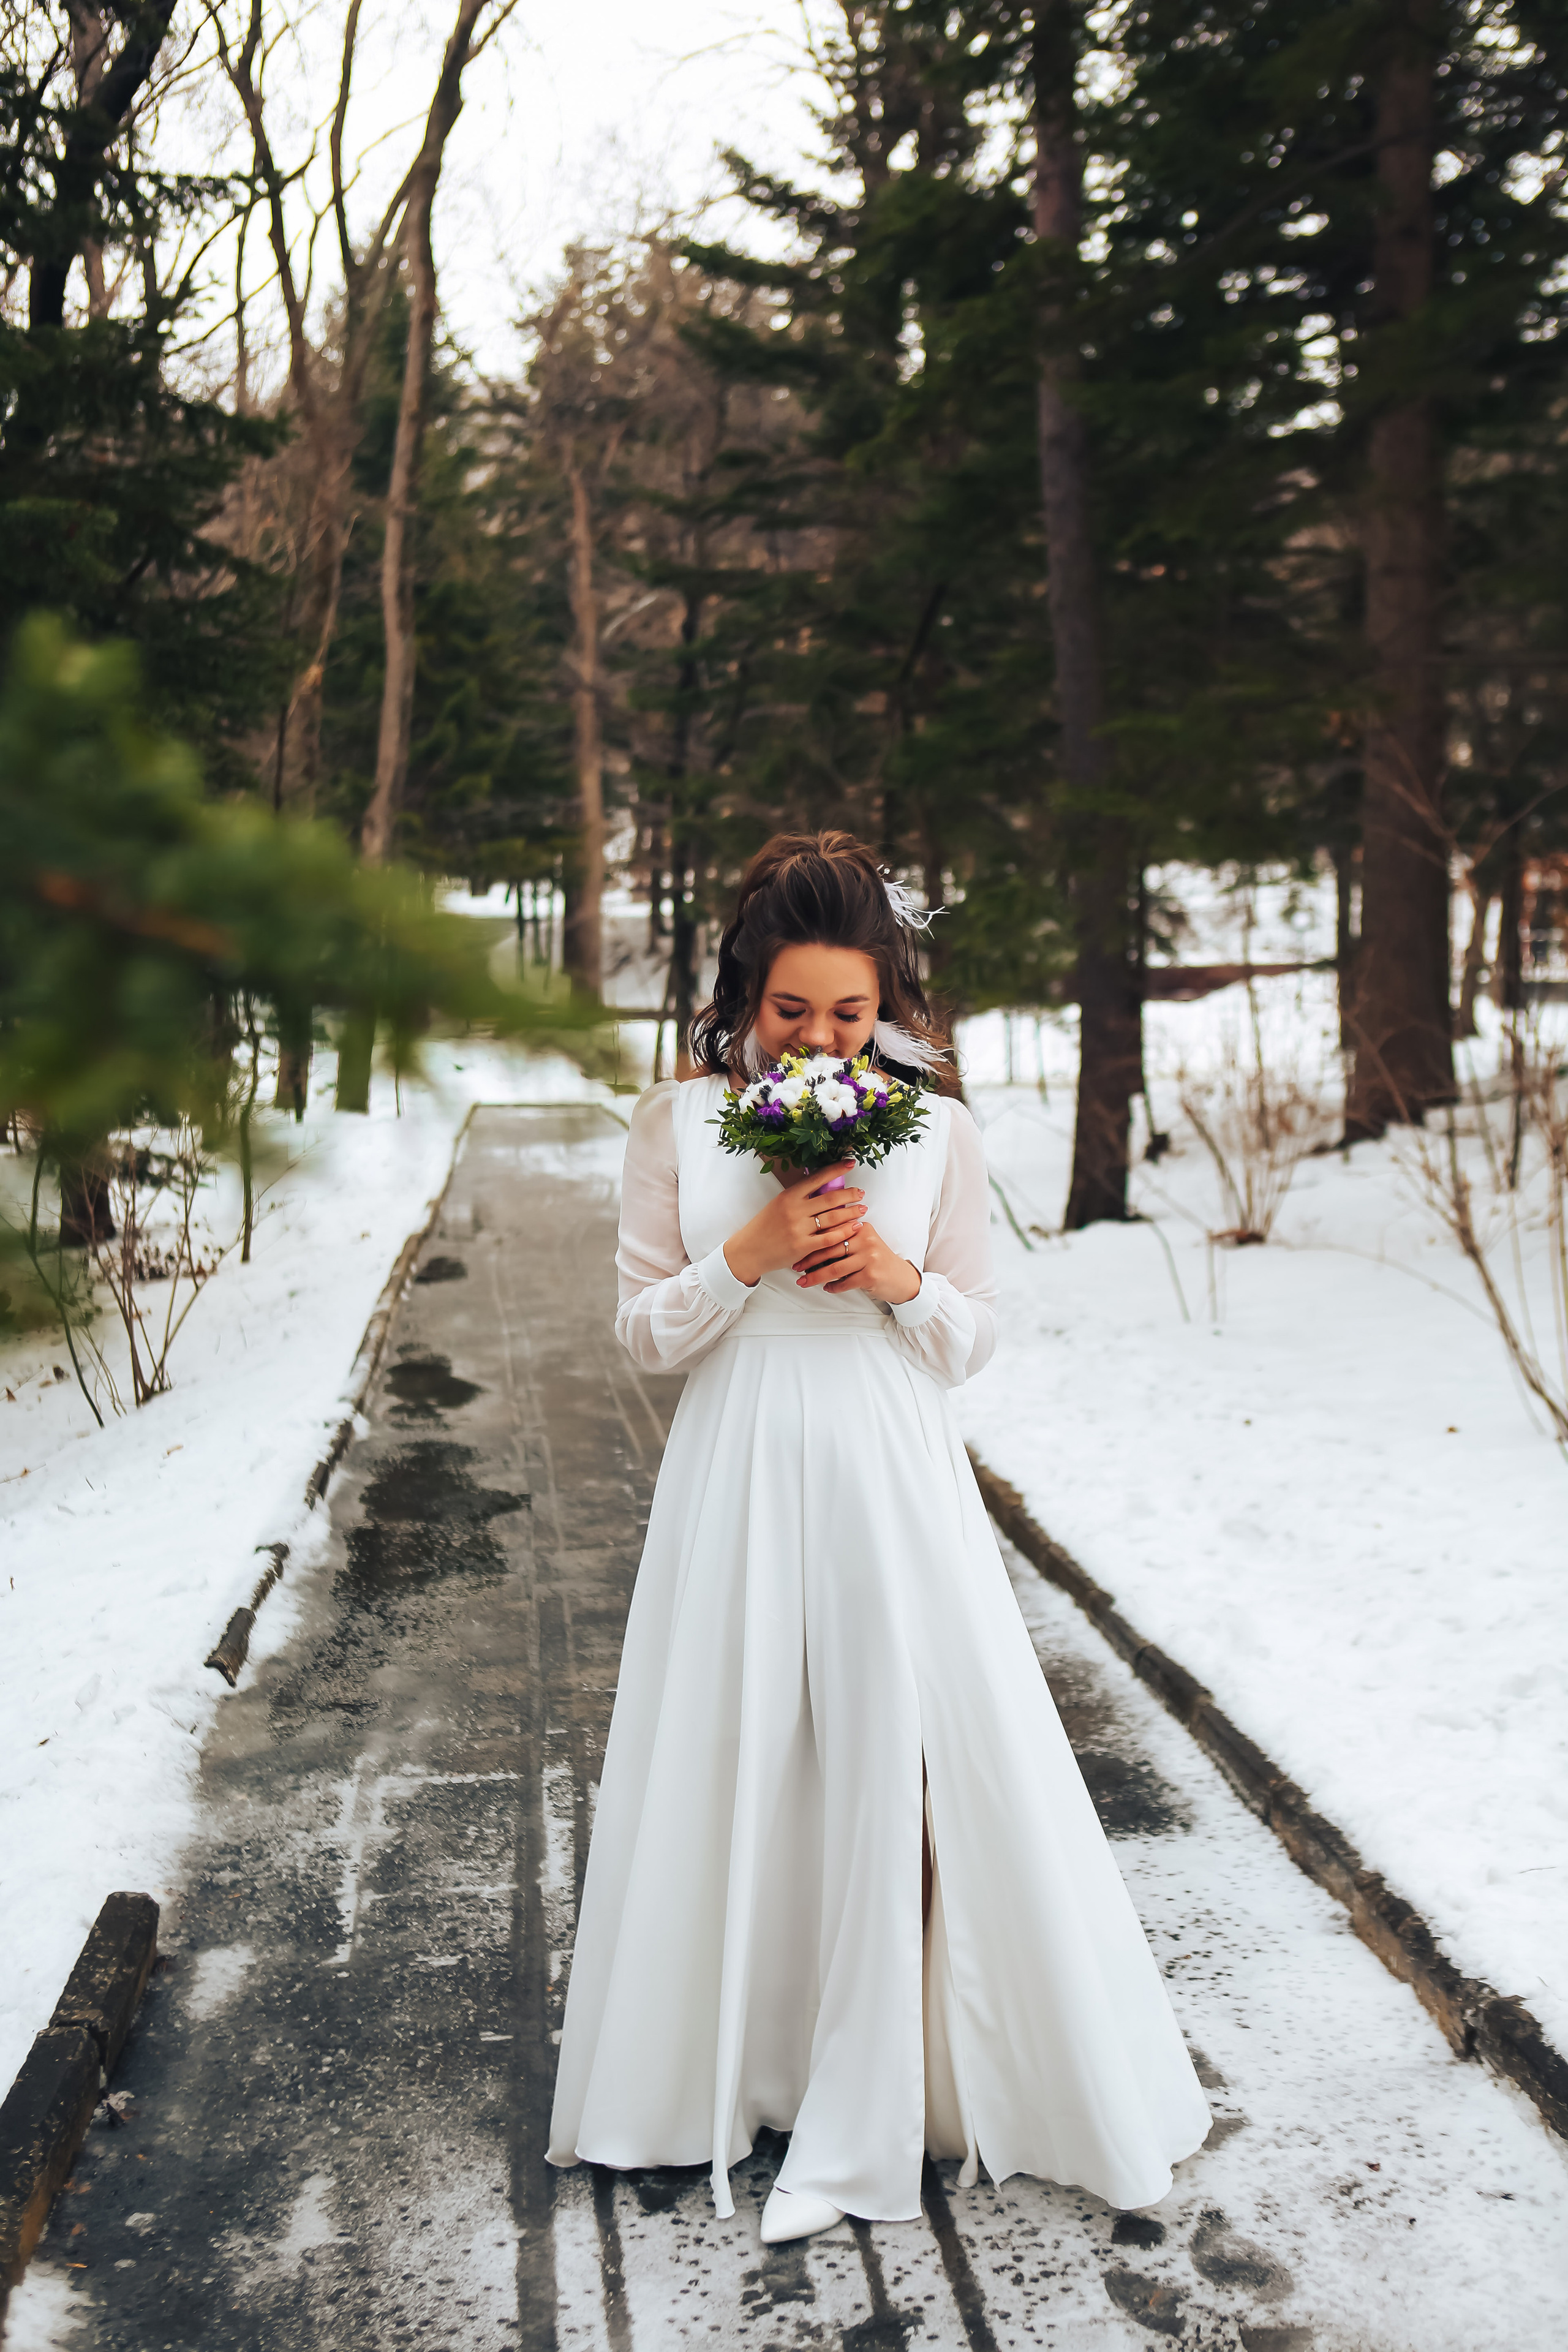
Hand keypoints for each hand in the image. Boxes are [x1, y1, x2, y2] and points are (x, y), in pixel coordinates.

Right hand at [722, 1163, 865, 1288]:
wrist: (749, 1250)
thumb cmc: (765, 1227)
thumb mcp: (778, 1204)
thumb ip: (799, 1197)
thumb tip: (824, 1187)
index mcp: (789, 1195)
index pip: (817, 1177)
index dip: (836, 1169)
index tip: (850, 1164)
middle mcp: (795, 1209)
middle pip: (831, 1198)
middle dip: (850, 1194)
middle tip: (861, 1193)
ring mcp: (799, 1228)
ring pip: (833, 1218)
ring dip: (851, 1212)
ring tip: (861, 1209)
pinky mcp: (803, 1246)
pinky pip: (830, 1238)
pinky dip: (845, 1232)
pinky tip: (855, 1227)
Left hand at [794, 1214, 920, 1305]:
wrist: (901, 1278)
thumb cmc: (877, 1260)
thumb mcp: (863, 1243)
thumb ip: (844, 1239)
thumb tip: (811, 1244)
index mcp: (861, 1227)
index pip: (831, 1232)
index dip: (811, 1241)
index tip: (796, 1249)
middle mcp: (866, 1239)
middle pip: (830, 1249)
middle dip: (809, 1260)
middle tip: (795, 1267)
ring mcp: (869, 1257)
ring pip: (834, 1268)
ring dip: (816, 1277)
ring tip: (804, 1281)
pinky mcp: (871, 1275)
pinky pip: (845, 1283)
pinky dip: (834, 1287)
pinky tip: (827, 1288)